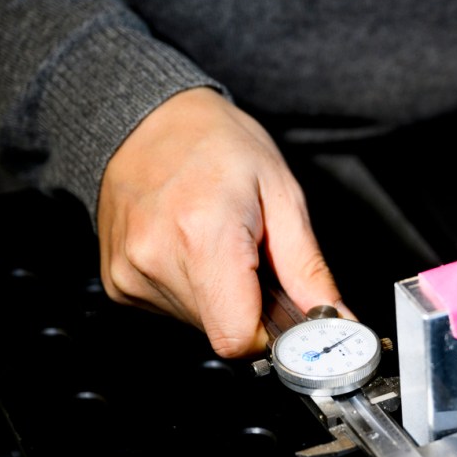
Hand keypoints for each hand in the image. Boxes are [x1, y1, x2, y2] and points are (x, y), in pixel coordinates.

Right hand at [98, 87, 344, 357]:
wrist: (147, 119)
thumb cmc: (216, 144)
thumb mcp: (283, 194)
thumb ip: (309, 269)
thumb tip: (338, 317)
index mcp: (204, 236)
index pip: (238, 338)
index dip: (271, 334)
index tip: (285, 310)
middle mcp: (157, 259)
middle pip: (221, 332)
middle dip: (251, 307)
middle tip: (253, 259)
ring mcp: (131, 273)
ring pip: (199, 323)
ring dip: (222, 297)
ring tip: (221, 245)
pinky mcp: (118, 282)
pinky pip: (172, 310)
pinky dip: (194, 289)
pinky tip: (193, 248)